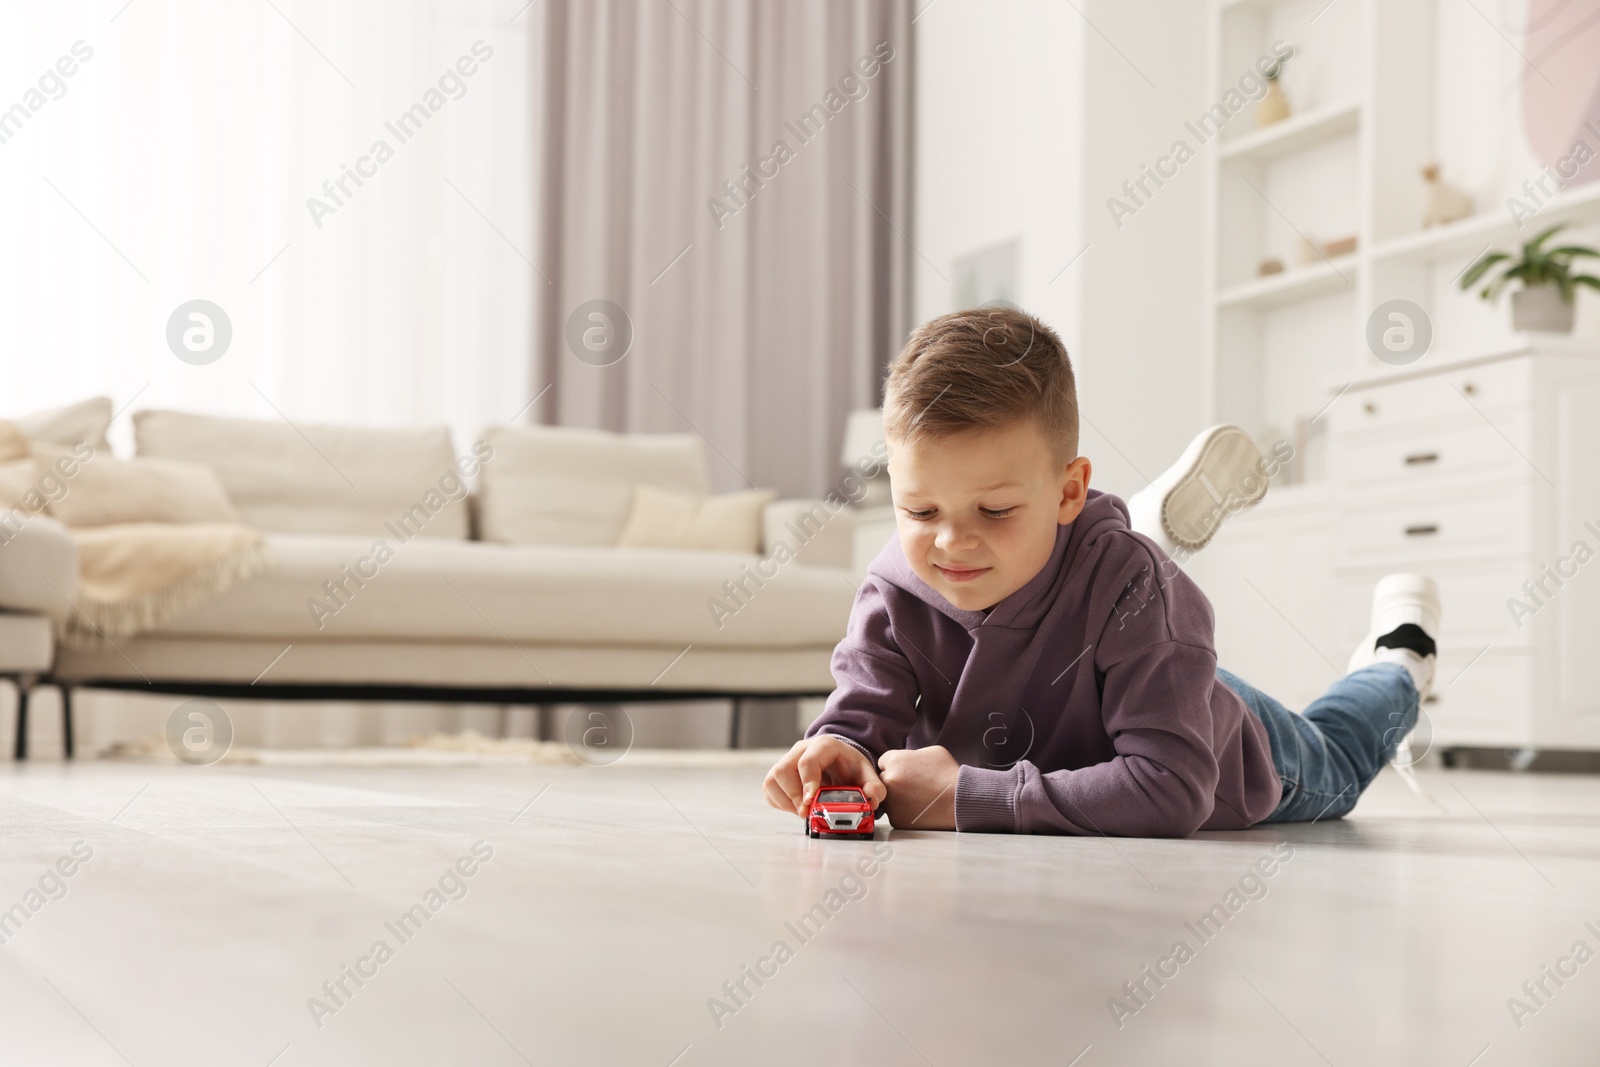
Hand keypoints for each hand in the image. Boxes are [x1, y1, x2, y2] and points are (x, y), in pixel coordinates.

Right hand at [763, 735, 886, 816]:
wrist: (839, 761)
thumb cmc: (850, 767)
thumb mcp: (867, 774)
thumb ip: (874, 787)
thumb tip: (871, 800)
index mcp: (823, 746)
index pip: (808, 761)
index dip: (807, 782)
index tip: (811, 801)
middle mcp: (800, 750)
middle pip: (784, 770)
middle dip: (794, 795)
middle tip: (806, 812)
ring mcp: (786, 760)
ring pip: (772, 780)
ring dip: (785, 800)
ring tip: (802, 811)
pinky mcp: (778, 774)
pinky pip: (769, 789)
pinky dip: (779, 803)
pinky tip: (796, 808)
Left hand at [878, 745, 958, 829]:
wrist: (960, 801)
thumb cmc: (948, 774)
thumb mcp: (932, 752)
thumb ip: (912, 754)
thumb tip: (906, 759)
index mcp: (895, 761)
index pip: (883, 761)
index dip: (895, 766)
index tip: (907, 771)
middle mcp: (889, 780)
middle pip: (883, 780)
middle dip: (894, 782)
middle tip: (912, 786)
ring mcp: (891, 802)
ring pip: (888, 799)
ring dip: (897, 798)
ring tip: (918, 798)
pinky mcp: (897, 819)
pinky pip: (895, 813)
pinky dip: (904, 812)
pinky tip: (920, 809)